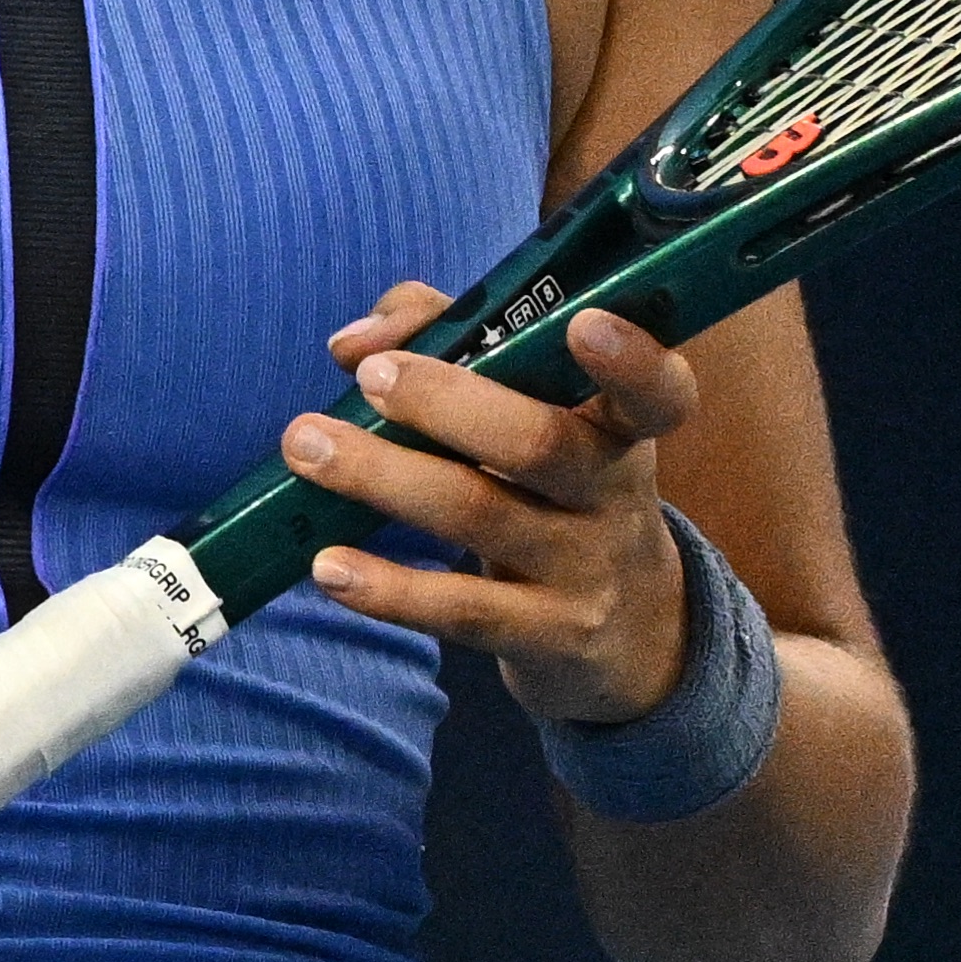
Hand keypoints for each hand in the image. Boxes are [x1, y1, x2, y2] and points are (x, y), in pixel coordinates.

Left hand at [289, 281, 702, 727]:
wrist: (629, 634)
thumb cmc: (557, 487)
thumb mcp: (540, 415)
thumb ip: (452, 339)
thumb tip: (354, 342)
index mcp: (620, 423)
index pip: (655, 390)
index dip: (632, 358)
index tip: (582, 323)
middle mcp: (613, 492)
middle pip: (538, 442)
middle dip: (448, 402)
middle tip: (371, 377)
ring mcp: (583, 570)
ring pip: (479, 515)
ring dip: (383, 477)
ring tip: (305, 446)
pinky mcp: (546, 638)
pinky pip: (462, 610)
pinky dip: (389, 588)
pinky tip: (327, 566)